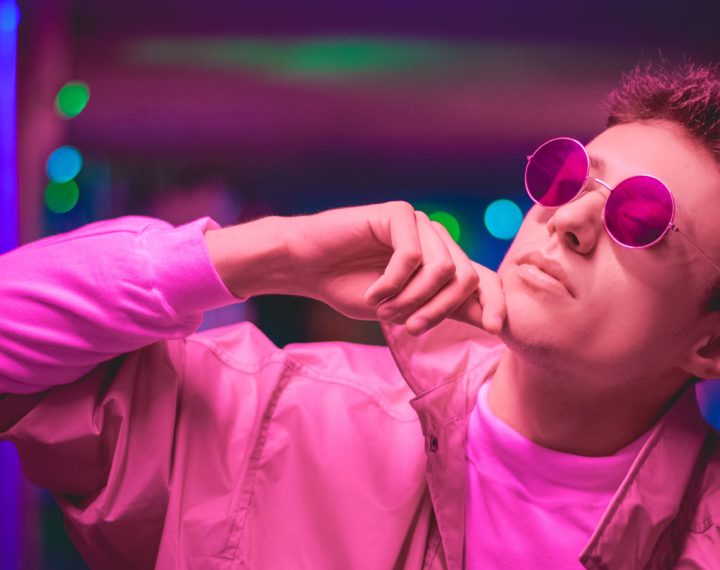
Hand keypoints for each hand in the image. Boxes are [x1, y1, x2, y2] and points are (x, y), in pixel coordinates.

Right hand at [284, 201, 505, 334]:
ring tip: (384, 310)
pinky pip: (411, 255)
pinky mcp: (398, 213)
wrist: (309, 268)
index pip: (483, 279)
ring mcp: (419, 225)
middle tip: (410, 328)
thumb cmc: (352, 288)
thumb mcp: (405, 309)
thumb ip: (445, 310)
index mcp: (442, 263)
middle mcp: (436, 241)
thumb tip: (494, 323)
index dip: (495, 302)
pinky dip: (391, 283)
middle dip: (439, 310)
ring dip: (412, 299)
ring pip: (442, 268)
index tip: (496, 329)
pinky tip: (372, 293)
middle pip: (465, 277)